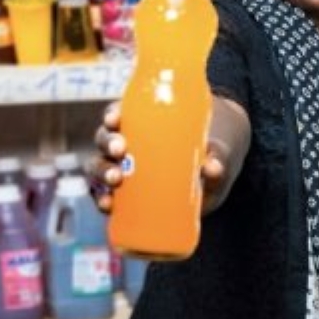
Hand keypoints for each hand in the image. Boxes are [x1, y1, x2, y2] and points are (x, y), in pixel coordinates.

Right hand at [91, 101, 226, 213]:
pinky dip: (102, 199)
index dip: (112, 115)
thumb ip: (217, 156)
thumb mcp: (218, 149)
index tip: (115, 120)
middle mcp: (127, 144)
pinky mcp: (127, 195)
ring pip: (100, 166)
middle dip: (107, 143)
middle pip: (104, 139)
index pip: (120, 114)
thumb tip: (213, 168)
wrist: (215, 175)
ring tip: (115, 179)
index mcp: (143, 123)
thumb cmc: (213, 149)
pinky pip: (105, 195)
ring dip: (102, 172)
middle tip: (120, 150)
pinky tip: (107, 204)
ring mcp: (124, 170)